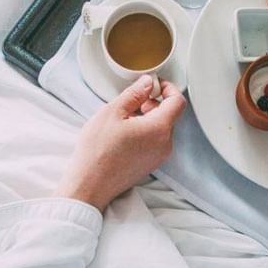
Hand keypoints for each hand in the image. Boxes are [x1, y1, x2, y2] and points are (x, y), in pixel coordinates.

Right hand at [57, 75, 185, 210]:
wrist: (90, 184)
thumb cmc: (97, 152)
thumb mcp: (112, 112)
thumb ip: (134, 93)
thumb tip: (147, 83)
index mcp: (159, 129)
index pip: (177, 102)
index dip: (168, 88)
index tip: (156, 84)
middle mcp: (165, 144)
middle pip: (169, 115)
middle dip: (153, 104)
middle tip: (132, 102)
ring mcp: (159, 157)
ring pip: (161, 128)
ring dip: (147, 118)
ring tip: (123, 120)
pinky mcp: (151, 165)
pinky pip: (155, 141)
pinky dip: (144, 132)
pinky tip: (123, 134)